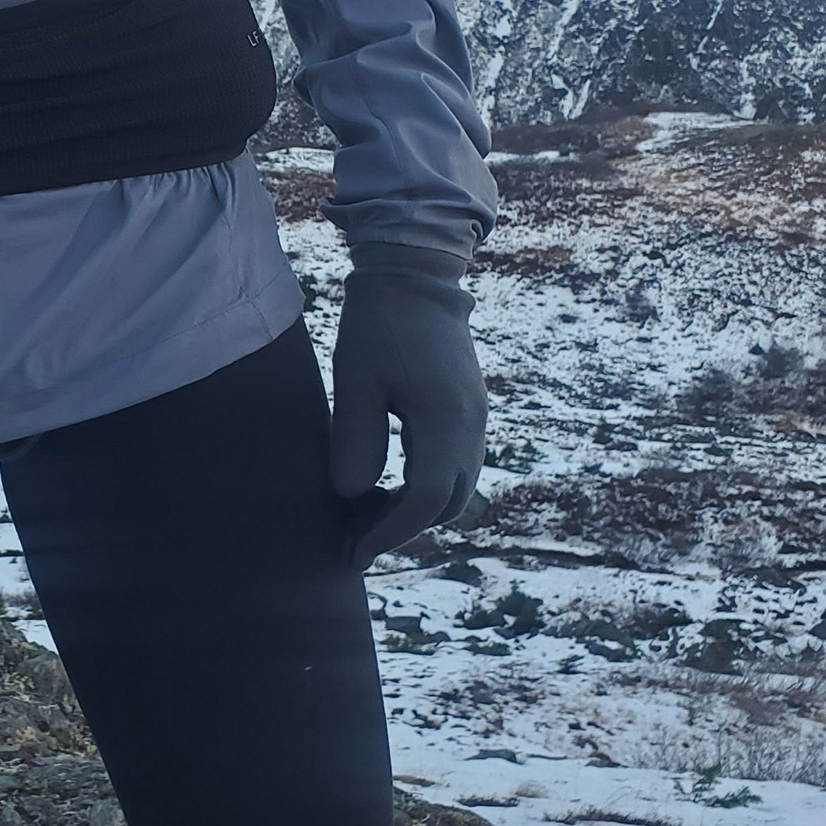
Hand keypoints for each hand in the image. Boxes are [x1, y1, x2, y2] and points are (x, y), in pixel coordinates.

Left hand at [329, 241, 487, 571]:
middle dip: (402, 529)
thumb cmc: (379, 323)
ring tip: (363, 515)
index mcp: (447, 419)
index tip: (355, 551)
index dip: (391, 533)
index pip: (425, 501)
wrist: (414, 275)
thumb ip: (355, 438)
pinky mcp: (466, 411)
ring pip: (453, 489)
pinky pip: (451, 466)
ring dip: (413, 511)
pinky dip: (421, 487)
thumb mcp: (355, 379)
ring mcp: (474, 419)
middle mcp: (471, 426)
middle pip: (446, 504)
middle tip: (352, 538)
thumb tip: (351, 495)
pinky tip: (383, 485)